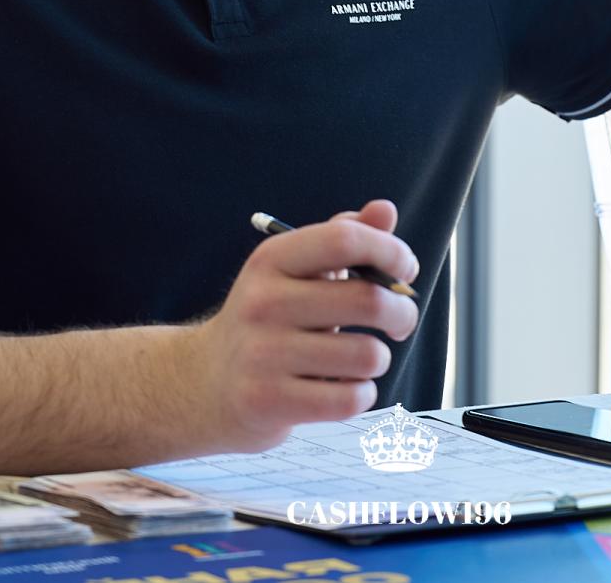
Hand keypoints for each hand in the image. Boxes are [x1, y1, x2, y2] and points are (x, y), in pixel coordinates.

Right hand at [181, 199, 419, 452]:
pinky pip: (350, 399)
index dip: (390, 251)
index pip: (345, 240)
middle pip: (369, 300)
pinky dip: (361, 394)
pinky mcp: (267, 402)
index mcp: (272, 259)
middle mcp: (263, 302)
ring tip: (359, 359)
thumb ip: (342, 239)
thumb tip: (385, 210)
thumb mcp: (294, 272)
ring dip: (378, 360)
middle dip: (402, 313)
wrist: (203, 383)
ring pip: (367, 356)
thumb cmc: (269, 320)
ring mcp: (262, 353)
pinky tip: (344, 388)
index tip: (406, 269)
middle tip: (400, 322)